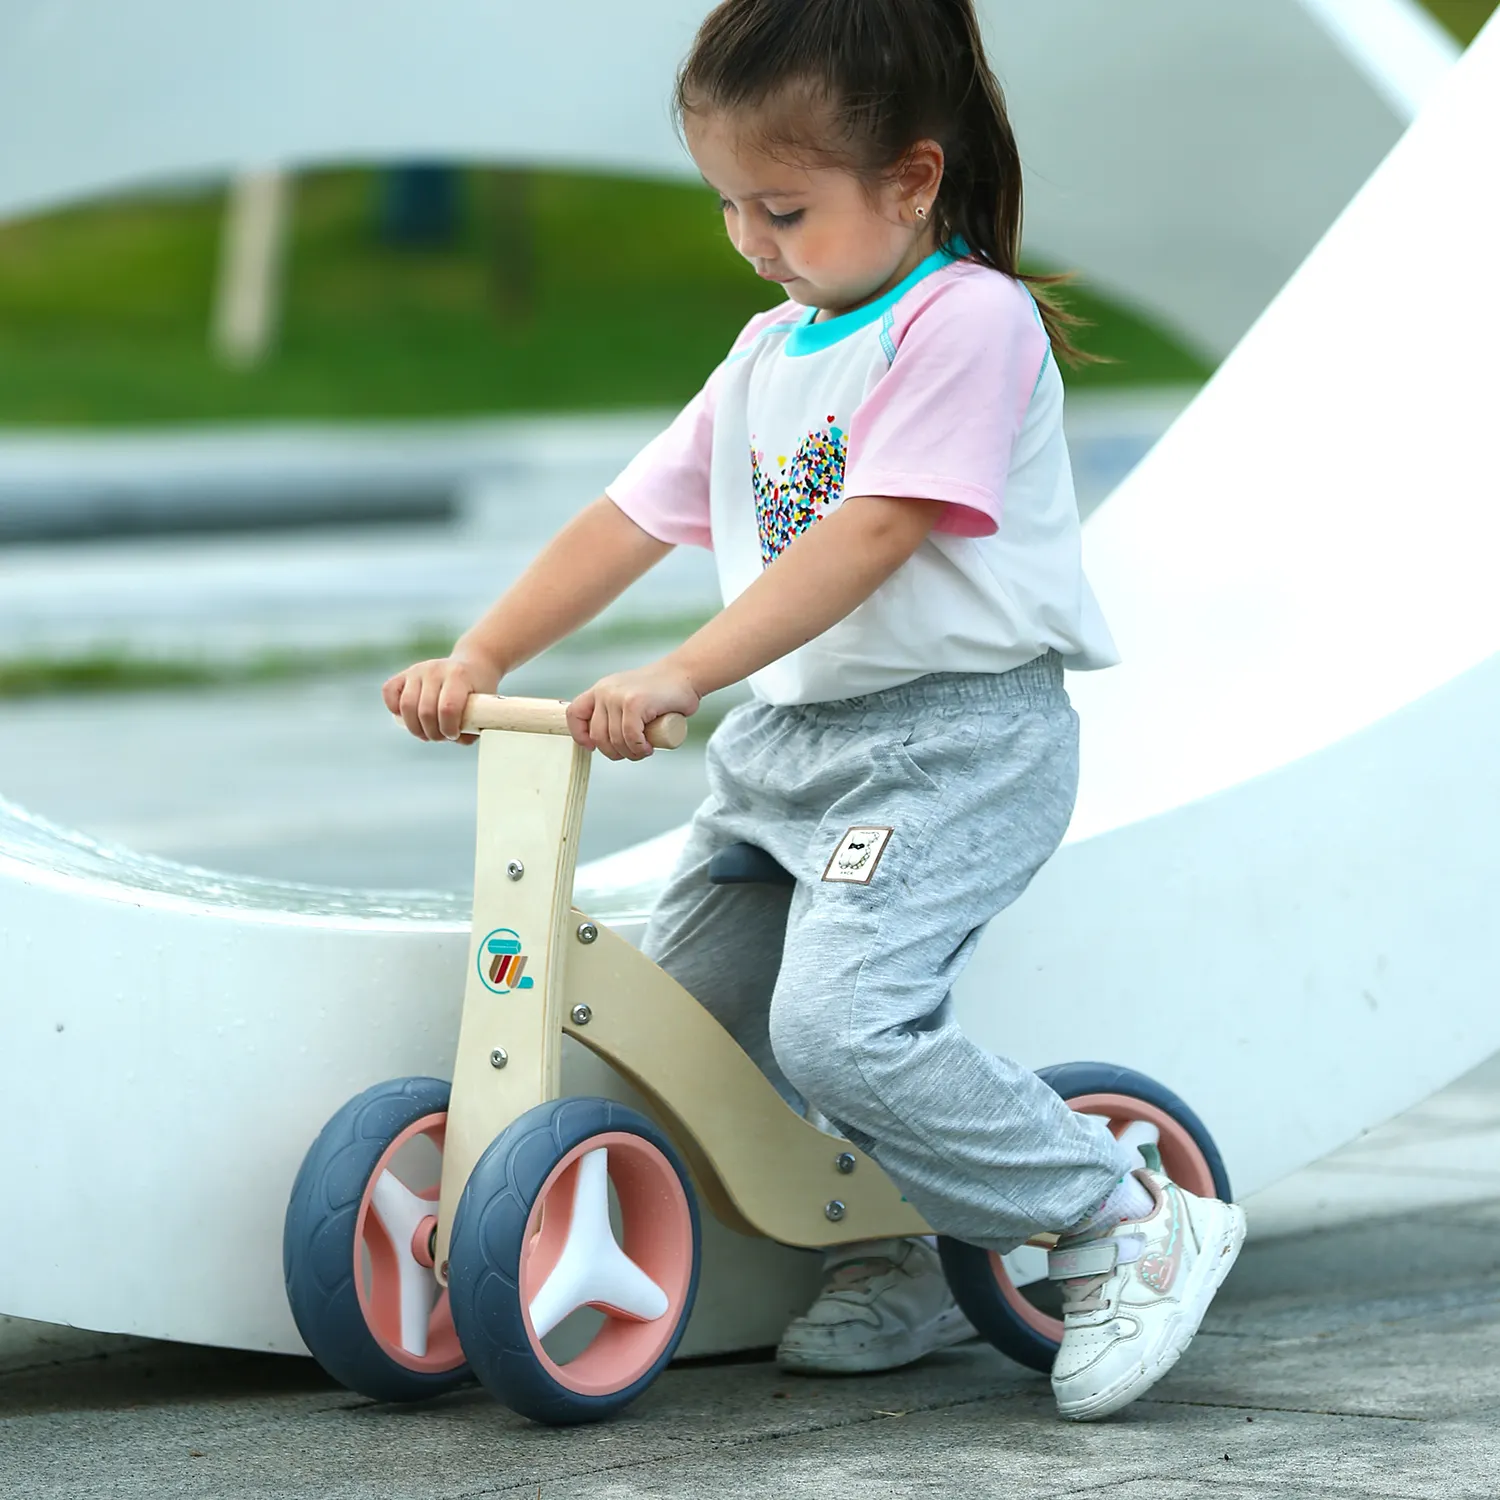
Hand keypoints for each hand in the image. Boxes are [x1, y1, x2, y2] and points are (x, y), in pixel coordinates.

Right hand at [382, 649, 502, 742]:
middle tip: (441, 736)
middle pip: (425, 711)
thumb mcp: (484, 707)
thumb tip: (456, 739)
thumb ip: (471, 728)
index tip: (453, 735)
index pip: (447, 708)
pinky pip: (389, 692)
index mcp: (458, 675)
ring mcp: (418, 670)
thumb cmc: (477, 690)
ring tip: (427, 733)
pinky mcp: (404, 673)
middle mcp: (435, 669)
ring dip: (415, 728)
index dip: (448, 729)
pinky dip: (394, 709)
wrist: (473, 664)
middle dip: (433, 733)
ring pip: (406, 706)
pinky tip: (408, 717)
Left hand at [567, 661, 700, 760]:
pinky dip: (639, 748)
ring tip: (644, 750)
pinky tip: (648, 747)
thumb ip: (615, 713)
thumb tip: (601, 742)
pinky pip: (630, 736)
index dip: (580, 735)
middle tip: (633, 752)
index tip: (593, 746)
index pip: (575, 713)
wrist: (685, 673)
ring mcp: (618, 696)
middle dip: (614, 752)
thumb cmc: (662, 691)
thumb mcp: (629, 698)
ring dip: (630, 753)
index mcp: (600, 690)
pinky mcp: (634, 703)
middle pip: (597, 735)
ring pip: (614, 739)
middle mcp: (605, 691)